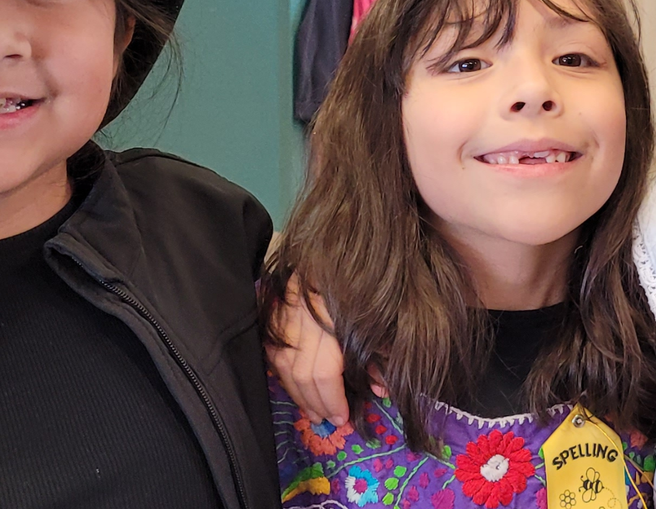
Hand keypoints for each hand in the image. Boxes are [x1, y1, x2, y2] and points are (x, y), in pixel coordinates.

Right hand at [265, 277, 385, 425]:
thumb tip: (381, 388)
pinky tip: (294, 386)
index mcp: (333, 316)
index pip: (323, 371)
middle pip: (301, 373)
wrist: (338, 236)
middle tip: (328, 419)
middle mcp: (305, 317)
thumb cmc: (367, 274)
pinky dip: (282, 372)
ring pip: (283, 364)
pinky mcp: (275, 308)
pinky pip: (273, 349)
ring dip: (297, 393)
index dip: (332, 399)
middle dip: (315, 402)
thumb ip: (380, 350)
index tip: (342, 418)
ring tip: (312, 411)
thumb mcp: (382, 311)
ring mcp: (285, 313)